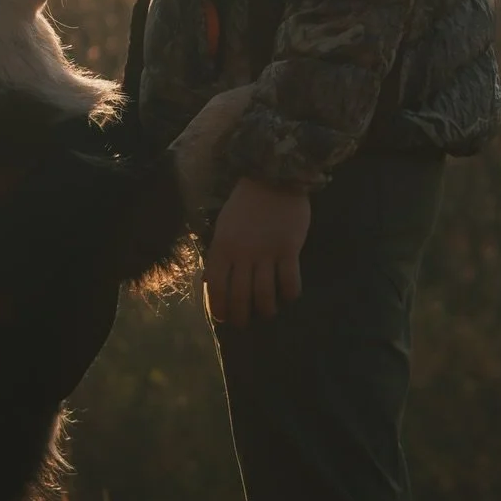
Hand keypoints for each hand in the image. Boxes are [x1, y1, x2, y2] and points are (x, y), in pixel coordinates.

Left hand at [204, 176, 310, 327]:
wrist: (274, 177)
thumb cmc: (246, 203)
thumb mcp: (224, 225)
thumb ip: (219, 252)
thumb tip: (210, 281)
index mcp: (222, 246)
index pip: (216, 286)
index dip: (218, 307)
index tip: (223, 318)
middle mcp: (242, 253)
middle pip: (240, 296)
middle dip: (241, 316)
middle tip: (244, 322)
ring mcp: (266, 253)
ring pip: (265, 295)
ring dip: (266, 310)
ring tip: (267, 312)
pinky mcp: (288, 249)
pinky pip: (290, 282)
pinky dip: (289, 294)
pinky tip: (288, 295)